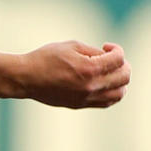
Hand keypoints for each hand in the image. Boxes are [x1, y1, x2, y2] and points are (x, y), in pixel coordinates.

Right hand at [0, 41, 130, 108]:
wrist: (26, 78)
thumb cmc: (45, 58)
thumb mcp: (70, 46)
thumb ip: (94, 51)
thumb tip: (109, 57)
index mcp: (89, 69)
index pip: (118, 59)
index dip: (116, 49)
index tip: (106, 46)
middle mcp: (91, 86)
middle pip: (124, 77)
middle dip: (123, 64)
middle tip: (112, 58)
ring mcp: (87, 98)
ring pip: (119, 93)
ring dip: (120, 81)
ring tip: (110, 72)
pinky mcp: (81, 104)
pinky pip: (107, 102)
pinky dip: (112, 92)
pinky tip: (103, 83)